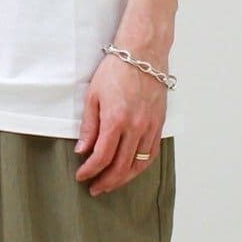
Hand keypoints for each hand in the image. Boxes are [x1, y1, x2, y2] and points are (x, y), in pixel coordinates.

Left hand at [74, 51, 166, 195]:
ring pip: (138, 164)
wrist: (144, 53)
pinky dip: (140, 166)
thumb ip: (89, 126)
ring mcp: (150, 127)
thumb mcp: (93, 96)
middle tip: (94, 189)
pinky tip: (131, 170)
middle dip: (106, 181)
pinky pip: (151, 153)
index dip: (90, 171)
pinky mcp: (159, 124)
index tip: (81, 176)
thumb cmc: (116, 70)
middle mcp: (135, 127)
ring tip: (111, 184)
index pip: (102, 157)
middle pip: (121, 166)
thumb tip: (82, 150)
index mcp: (116, 120)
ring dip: (124, 179)